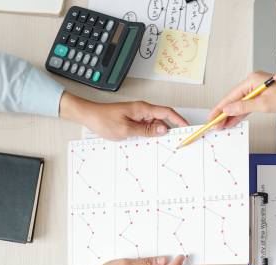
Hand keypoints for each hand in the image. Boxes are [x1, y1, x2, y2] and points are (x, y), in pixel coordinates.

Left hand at [60, 93, 187, 139]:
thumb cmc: (103, 120)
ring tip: (162, 145)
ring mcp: (138, 114)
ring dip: (158, 133)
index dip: (179, 120)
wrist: (88, 115)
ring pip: (155, 124)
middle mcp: (142, 110)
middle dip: (171, 129)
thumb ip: (146, 130)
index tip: (187, 128)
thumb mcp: (126, 130)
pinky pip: (146, 126)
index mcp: (142, 109)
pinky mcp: (133, 119)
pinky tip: (149, 141)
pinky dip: (150, 134)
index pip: (167, 112)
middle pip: (163, 119)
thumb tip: (163, 130)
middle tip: (177, 142)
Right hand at [208, 71, 275, 128]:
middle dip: (224, 113)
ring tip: (222, 125)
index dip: (220, 108)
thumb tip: (228, 109)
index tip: (212, 116)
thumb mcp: (264, 104)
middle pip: (234, 100)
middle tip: (215, 124)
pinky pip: (247, 105)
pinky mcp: (262, 96)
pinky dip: (241, 113)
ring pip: (240, 104)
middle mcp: (253, 83)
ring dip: (232, 115)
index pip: (231, 96)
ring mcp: (257, 89)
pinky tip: (233, 121)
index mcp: (251, 80)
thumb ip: (243, 107)